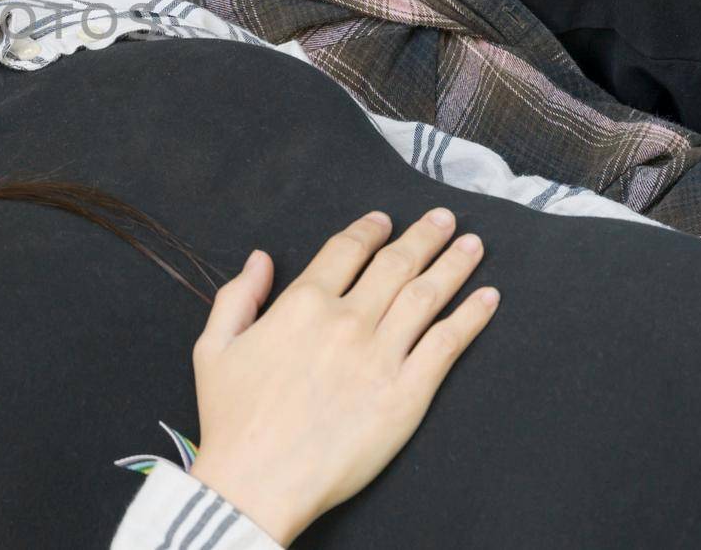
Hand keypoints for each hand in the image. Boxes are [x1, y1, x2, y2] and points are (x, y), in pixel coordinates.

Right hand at [187, 209, 498, 545]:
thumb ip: (238, 296)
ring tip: (473, 245)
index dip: (369, 230)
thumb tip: (261, 258)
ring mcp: (380, 355)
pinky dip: (471, 316)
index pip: (345, 250)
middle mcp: (346, 320)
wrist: (259, 481)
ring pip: (427, 295)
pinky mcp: (407, 394)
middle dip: (424, 236)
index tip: (385, 220)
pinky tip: (487, 298)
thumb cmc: (231, 419)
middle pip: (395, 264)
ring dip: (454, 264)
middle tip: (445, 218)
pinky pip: (447, 343)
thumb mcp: (214, 347)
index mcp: (300, 304)